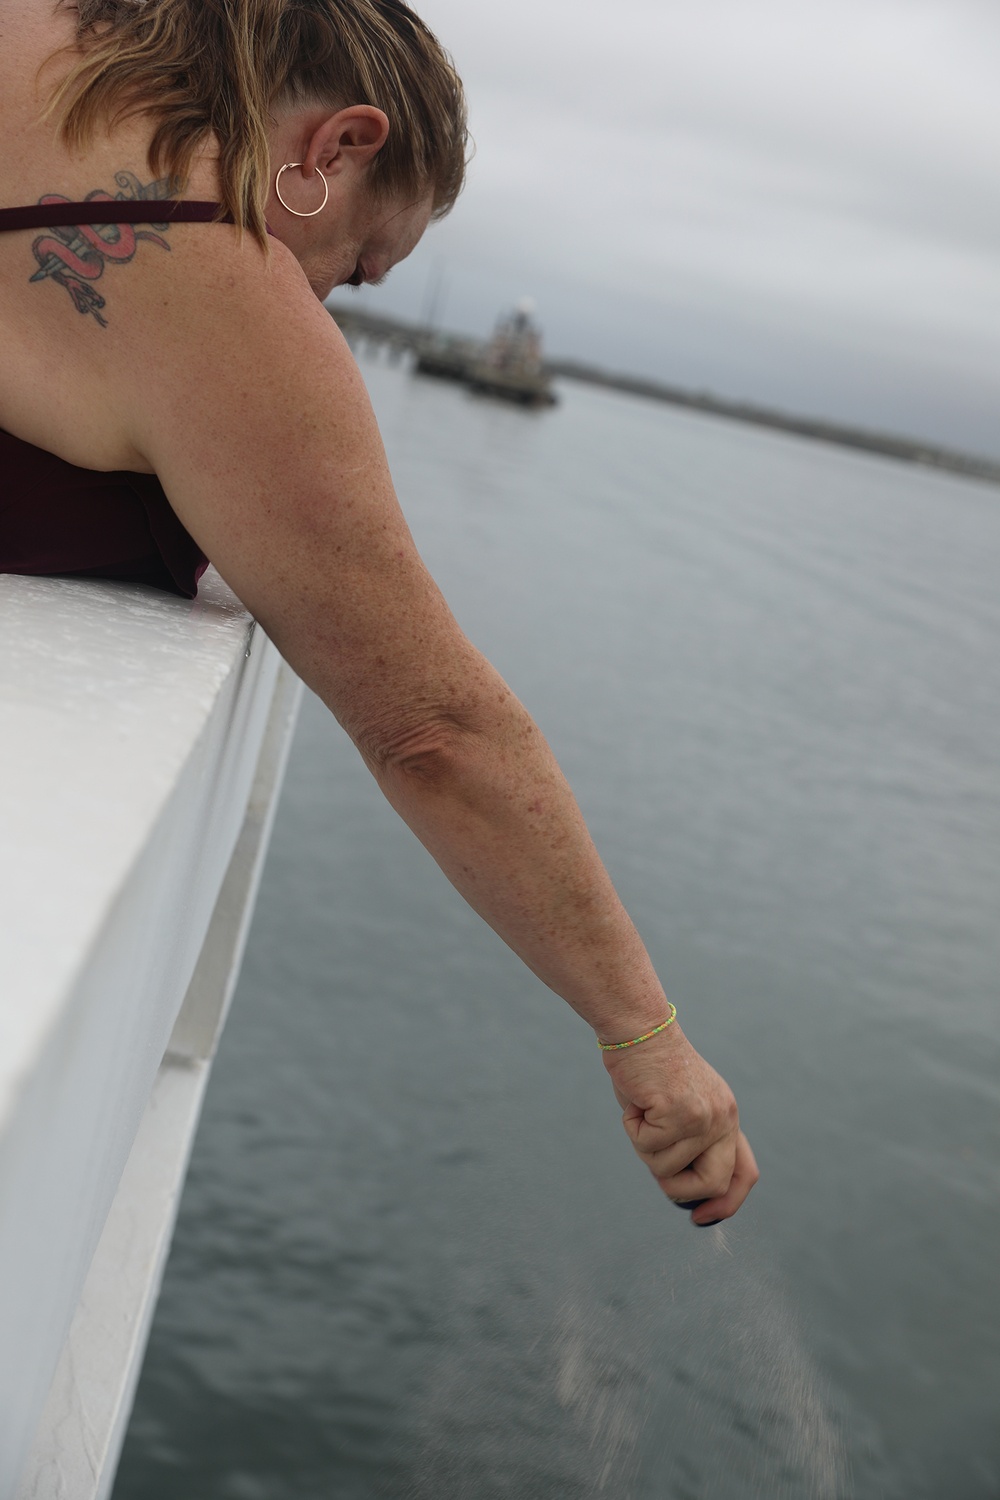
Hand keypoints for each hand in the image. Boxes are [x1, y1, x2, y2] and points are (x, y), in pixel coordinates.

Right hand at [601, 1023, 758, 1223]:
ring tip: (642, 1110)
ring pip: (667, 1168)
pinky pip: (648, 1146)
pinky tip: (636, 1101)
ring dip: (644, 1146)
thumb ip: (688, 1142)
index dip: (727, 1204)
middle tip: (657, 1165)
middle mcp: (724, 1118)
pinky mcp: (680, 1113)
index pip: (744, 1173)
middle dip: (679, 1190)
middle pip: (713, 1184)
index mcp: (727, 1116)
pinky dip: (632, 1128)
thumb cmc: (648, 1066)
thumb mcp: (679, 1106)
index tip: (702, 1218)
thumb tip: (679, 1189)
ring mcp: (704, 1117)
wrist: (638, 1026)